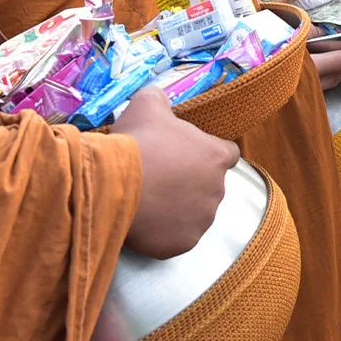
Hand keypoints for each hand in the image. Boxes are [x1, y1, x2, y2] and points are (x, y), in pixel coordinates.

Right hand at [115, 87, 240, 258]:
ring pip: (195, 213)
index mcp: (216, 157)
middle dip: (189, 182)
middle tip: (160, 178)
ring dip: (178, 207)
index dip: (208, 154)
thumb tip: (157, 96)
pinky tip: (146, 221)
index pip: (227, 154)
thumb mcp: (146, 105)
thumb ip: (159, 98)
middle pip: (209, 185)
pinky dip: (165, 232)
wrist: (114, 184)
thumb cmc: (137, 142)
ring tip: (149, 200)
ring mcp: (202, 219)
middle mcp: (217, 189)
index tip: (187, 155)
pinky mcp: (184, 243)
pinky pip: (178, 237)